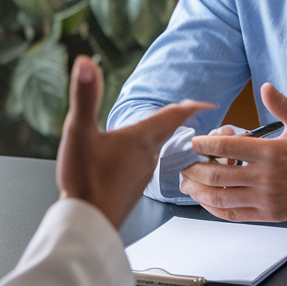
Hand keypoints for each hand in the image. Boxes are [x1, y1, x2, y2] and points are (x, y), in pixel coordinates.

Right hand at [57, 56, 211, 228]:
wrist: (87, 223)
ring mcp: (142, 174)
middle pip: (169, 131)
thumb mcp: (79, 131)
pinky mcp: (132, 188)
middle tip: (187, 110)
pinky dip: (146, 153)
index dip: (192, 106)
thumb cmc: (84, 180)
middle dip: (178, 117)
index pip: (174, 116)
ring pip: (158, 149)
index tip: (207, 103)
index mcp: (141, 138)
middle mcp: (148, 156)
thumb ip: (84, 96)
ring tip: (161, 128)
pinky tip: (131, 156)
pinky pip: (145, 164)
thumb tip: (86, 62)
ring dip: (162, 135)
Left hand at [180, 83, 286, 221]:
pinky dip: (215, 208)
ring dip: (199, 190)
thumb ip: (281, 105)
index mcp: (270, 152)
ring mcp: (265, 198)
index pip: (226, 146)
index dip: (204, 144)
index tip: (194, 142)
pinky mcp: (267, 214)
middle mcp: (265, 177)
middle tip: (184, 163)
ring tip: (187, 182)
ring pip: (221, 197)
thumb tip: (265, 87)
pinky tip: (207, 200)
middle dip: (194, 168)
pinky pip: (234, 214)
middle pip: (216, 173)